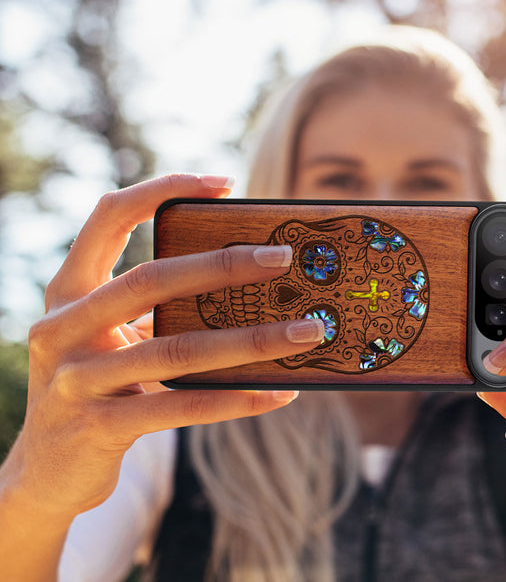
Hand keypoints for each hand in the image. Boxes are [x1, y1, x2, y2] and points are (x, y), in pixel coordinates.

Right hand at [3, 174, 323, 522]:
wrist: (46, 472)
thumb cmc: (98, 386)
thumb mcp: (113, 338)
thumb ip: (157, 310)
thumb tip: (250, 285)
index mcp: (69, 292)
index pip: (109, 216)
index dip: (162, 189)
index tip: (224, 183)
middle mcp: (62, 328)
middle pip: (151, 279)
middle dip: (224, 265)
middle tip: (283, 257)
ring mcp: (76, 380)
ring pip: (178, 349)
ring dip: (253, 340)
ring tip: (307, 332)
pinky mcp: (99, 428)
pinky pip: (182, 407)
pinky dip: (237, 399)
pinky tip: (279, 393)